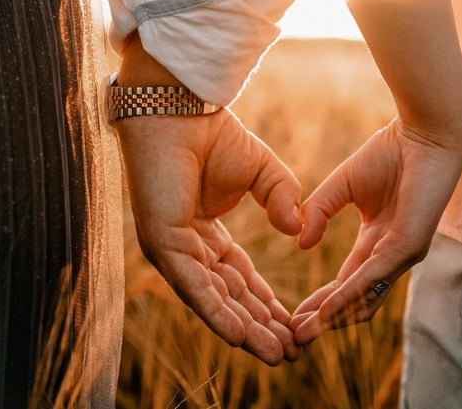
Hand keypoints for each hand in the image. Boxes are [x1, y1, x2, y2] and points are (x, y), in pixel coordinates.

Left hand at [117, 107, 302, 364]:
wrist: (183, 108)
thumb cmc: (215, 134)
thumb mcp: (264, 171)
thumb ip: (284, 198)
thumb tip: (297, 230)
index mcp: (205, 232)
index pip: (239, 277)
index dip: (266, 303)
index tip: (293, 326)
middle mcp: (187, 247)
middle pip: (228, 296)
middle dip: (260, 326)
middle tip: (289, 353)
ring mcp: (173, 249)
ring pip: (213, 299)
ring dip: (245, 329)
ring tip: (276, 353)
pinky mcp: (163, 243)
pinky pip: (194, 285)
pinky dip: (218, 312)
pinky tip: (241, 335)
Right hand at [291, 117, 461, 344]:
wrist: (423, 133)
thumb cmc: (390, 152)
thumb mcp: (342, 185)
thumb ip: (319, 211)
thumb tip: (301, 243)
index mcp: (378, 240)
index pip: (347, 281)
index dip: (321, 301)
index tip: (293, 317)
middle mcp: (391, 254)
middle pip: (355, 300)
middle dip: (324, 320)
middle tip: (293, 338)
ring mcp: (402, 253)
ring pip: (365, 298)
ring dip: (333, 318)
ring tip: (303, 332)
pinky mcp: (409, 246)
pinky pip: (373, 278)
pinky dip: (347, 296)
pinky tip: (326, 308)